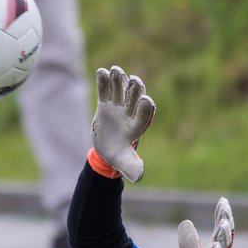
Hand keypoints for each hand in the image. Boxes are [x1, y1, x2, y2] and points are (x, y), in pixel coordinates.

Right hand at [89, 65, 154, 182]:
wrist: (107, 149)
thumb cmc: (118, 156)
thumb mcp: (124, 163)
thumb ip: (132, 167)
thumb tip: (139, 176)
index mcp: (136, 126)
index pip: (144, 115)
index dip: (145, 109)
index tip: (146, 101)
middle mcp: (129, 113)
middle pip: (134, 98)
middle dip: (134, 90)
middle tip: (134, 81)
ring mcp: (118, 106)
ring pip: (120, 90)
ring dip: (119, 80)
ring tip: (115, 71)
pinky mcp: (106, 103)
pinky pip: (105, 90)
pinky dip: (103, 81)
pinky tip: (101, 71)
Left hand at [177, 197, 234, 247]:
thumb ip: (189, 240)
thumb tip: (186, 222)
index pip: (221, 232)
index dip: (223, 217)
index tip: (223, 201)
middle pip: (226, 240)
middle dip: (227, 225)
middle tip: (226, 211)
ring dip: (223, 239)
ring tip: (222, 225)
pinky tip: (213, 247)